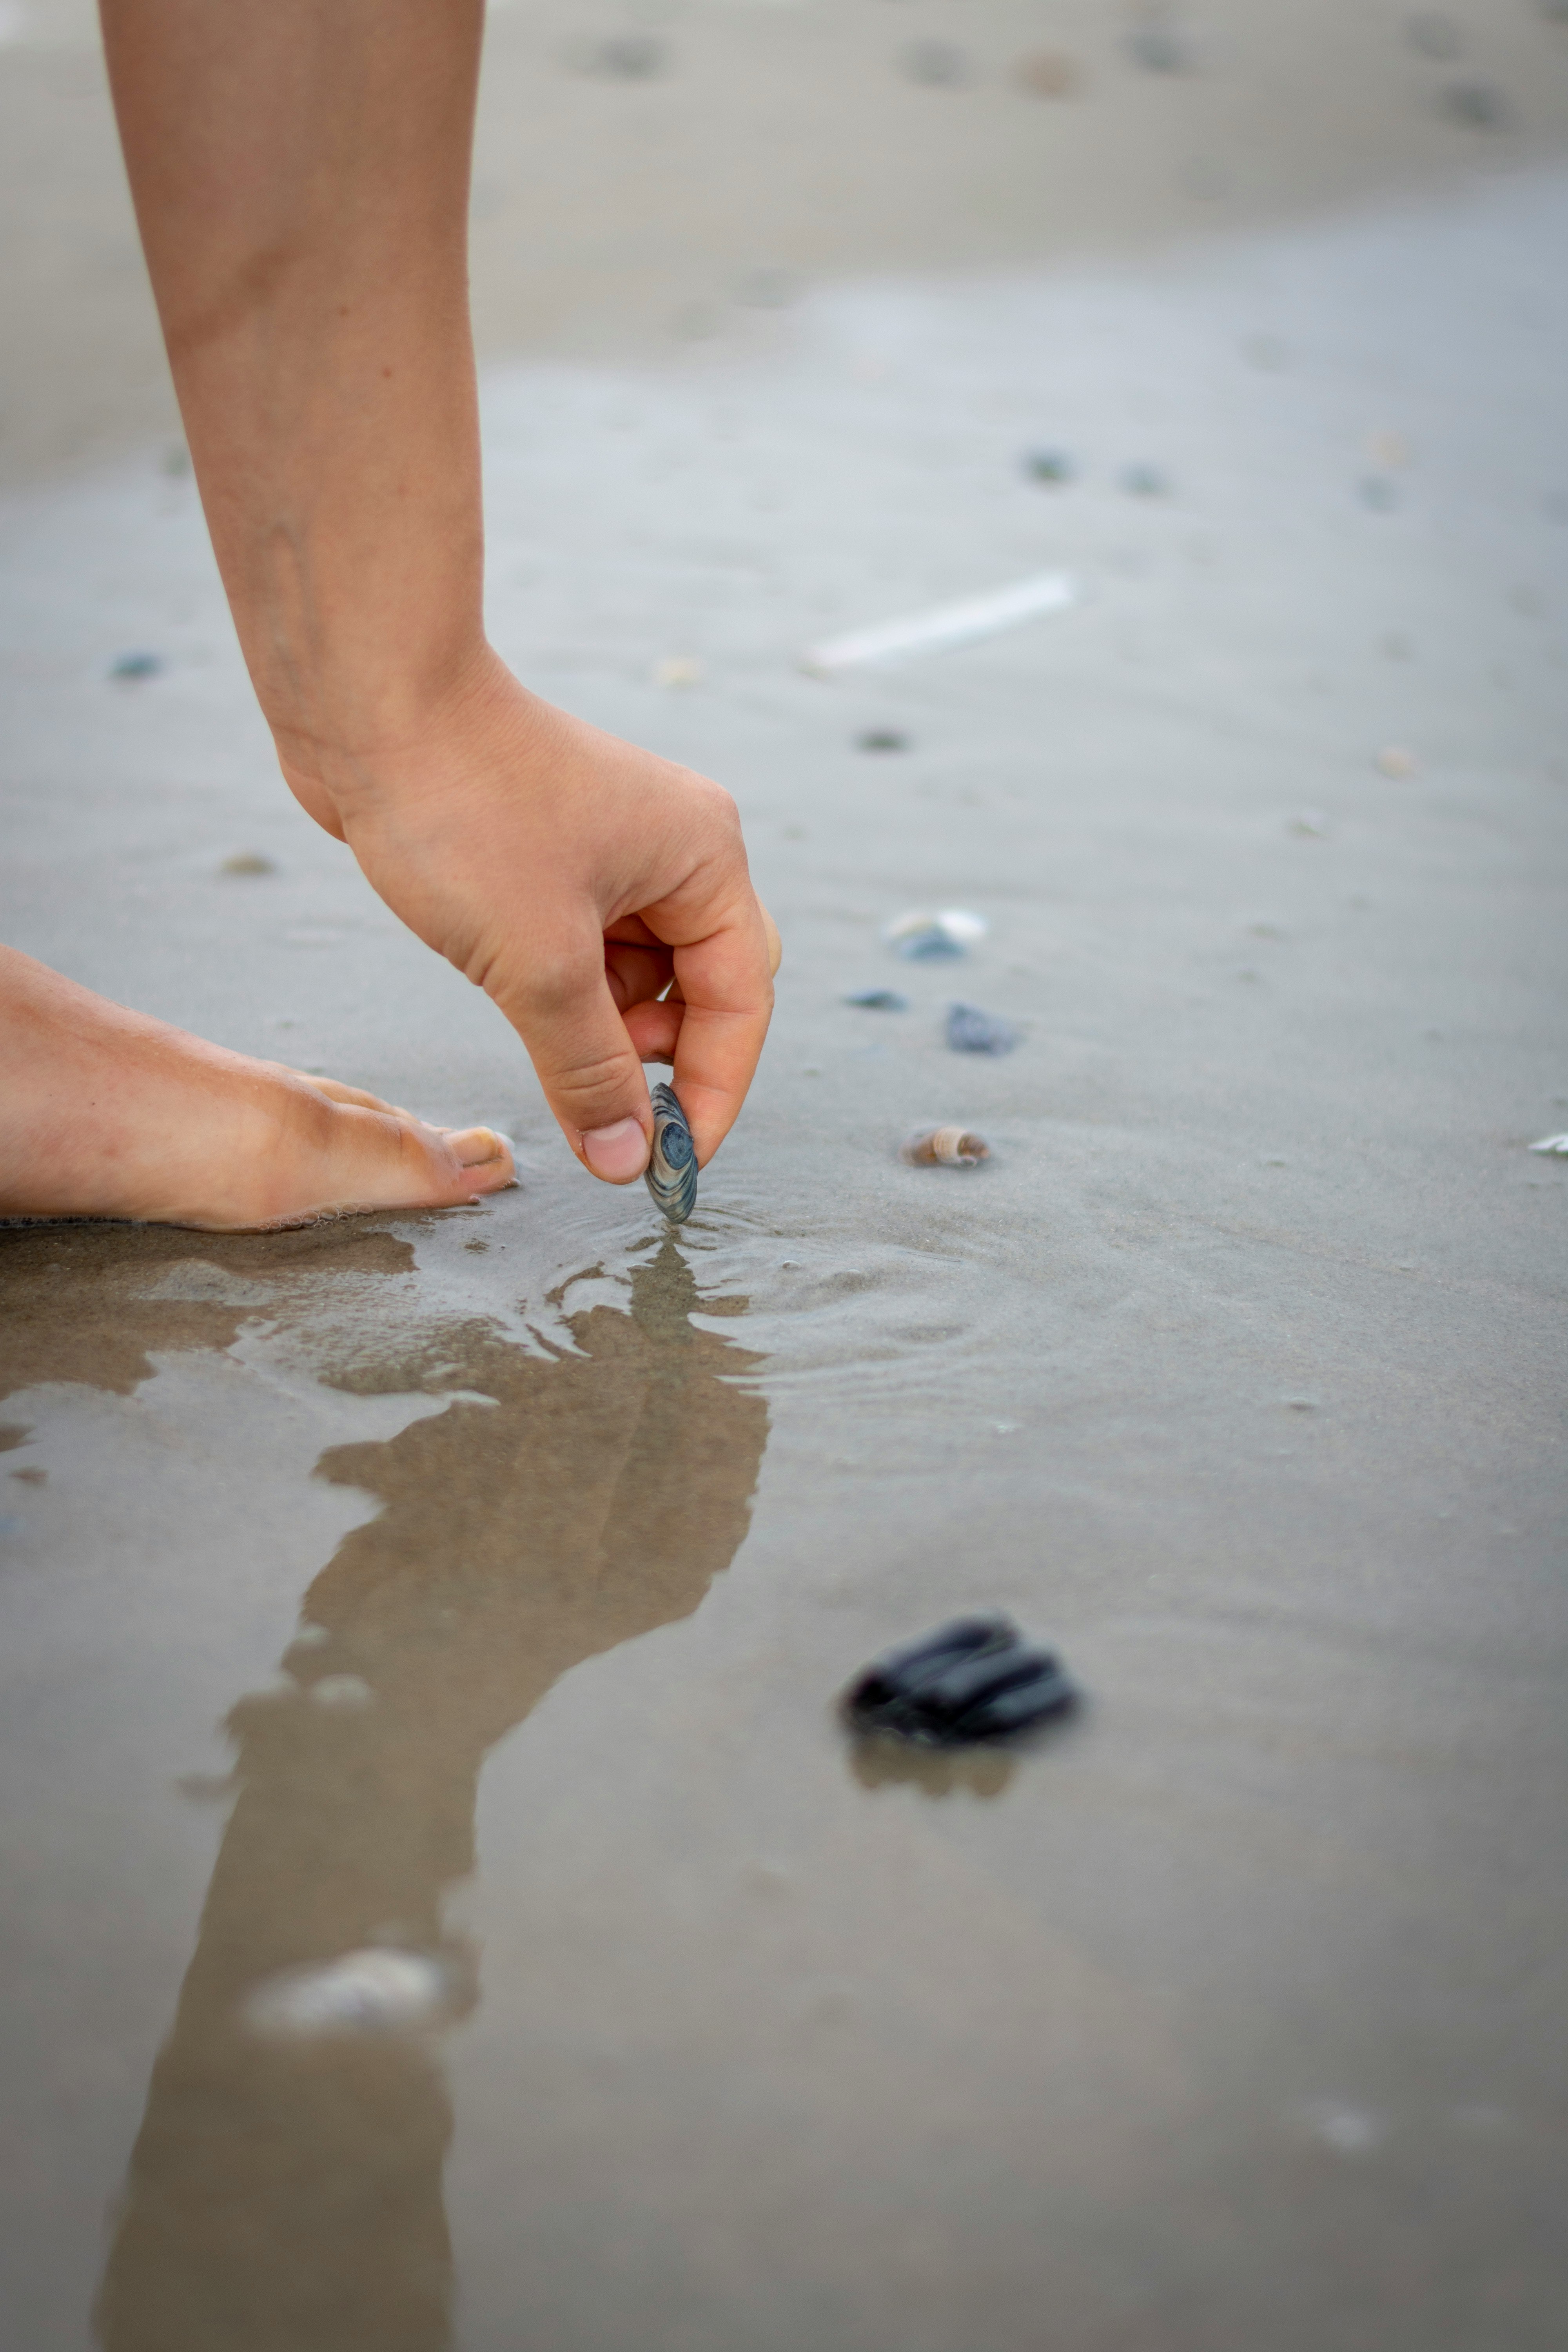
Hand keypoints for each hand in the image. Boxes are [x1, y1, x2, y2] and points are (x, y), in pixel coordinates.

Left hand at [278, 650, 778, 1183]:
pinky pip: (582, 948)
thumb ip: (591, 1071)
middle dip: (659, 1055)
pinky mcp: (549, 857)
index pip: (740, 1001)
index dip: (713, 1090)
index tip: (670, 1164)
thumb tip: (630, 1161)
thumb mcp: (539, 966)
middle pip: (700, 988)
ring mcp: (609, 850)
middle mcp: (671, 849)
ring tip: (540, 1032)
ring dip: (600, 1024)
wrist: (370, 706)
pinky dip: (562, 990)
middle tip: (603, 1100)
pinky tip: (514, 994)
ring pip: (635, 974)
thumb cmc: (465, 810)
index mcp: (704, 857)